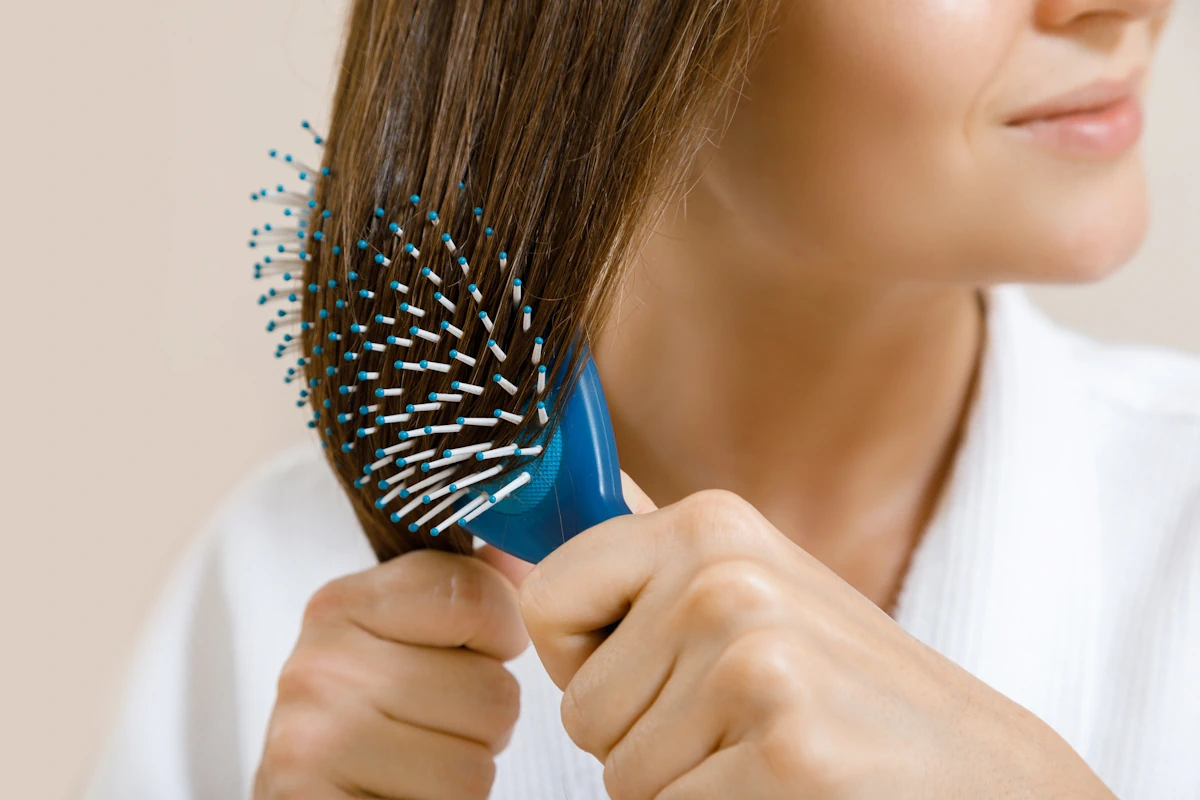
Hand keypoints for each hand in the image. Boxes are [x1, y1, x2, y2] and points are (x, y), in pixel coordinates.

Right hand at [254, 547, 530, 799]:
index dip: (501, 634)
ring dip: (465, 770)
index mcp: (341, 602)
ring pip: (477, 762)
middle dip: (485, 717)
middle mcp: (318, 666)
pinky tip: (403, 790)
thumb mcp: (408, 632)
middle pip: (491, 690)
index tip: (473, 650)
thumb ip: (469, 587)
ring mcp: (312, 742)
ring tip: (419, 760)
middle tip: (437, 722)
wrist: (312, 795)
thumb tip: (523, 549)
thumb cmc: (371, 712)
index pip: (477, 598)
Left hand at [519, 476, 1115, 798]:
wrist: (985, 777)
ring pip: (621, 775)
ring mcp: (755, 662)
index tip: (648, 668)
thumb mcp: (756, 590)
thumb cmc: (851, 693)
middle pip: (582, 707)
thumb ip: (653, 560)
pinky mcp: (783, 749)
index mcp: (711, 526)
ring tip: (771, 755)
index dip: (584, 659)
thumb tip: (541, 521)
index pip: (547, 598)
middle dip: (642, 740)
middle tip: (742, 727)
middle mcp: (725, 578)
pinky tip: (792, 790)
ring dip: (685, 787)